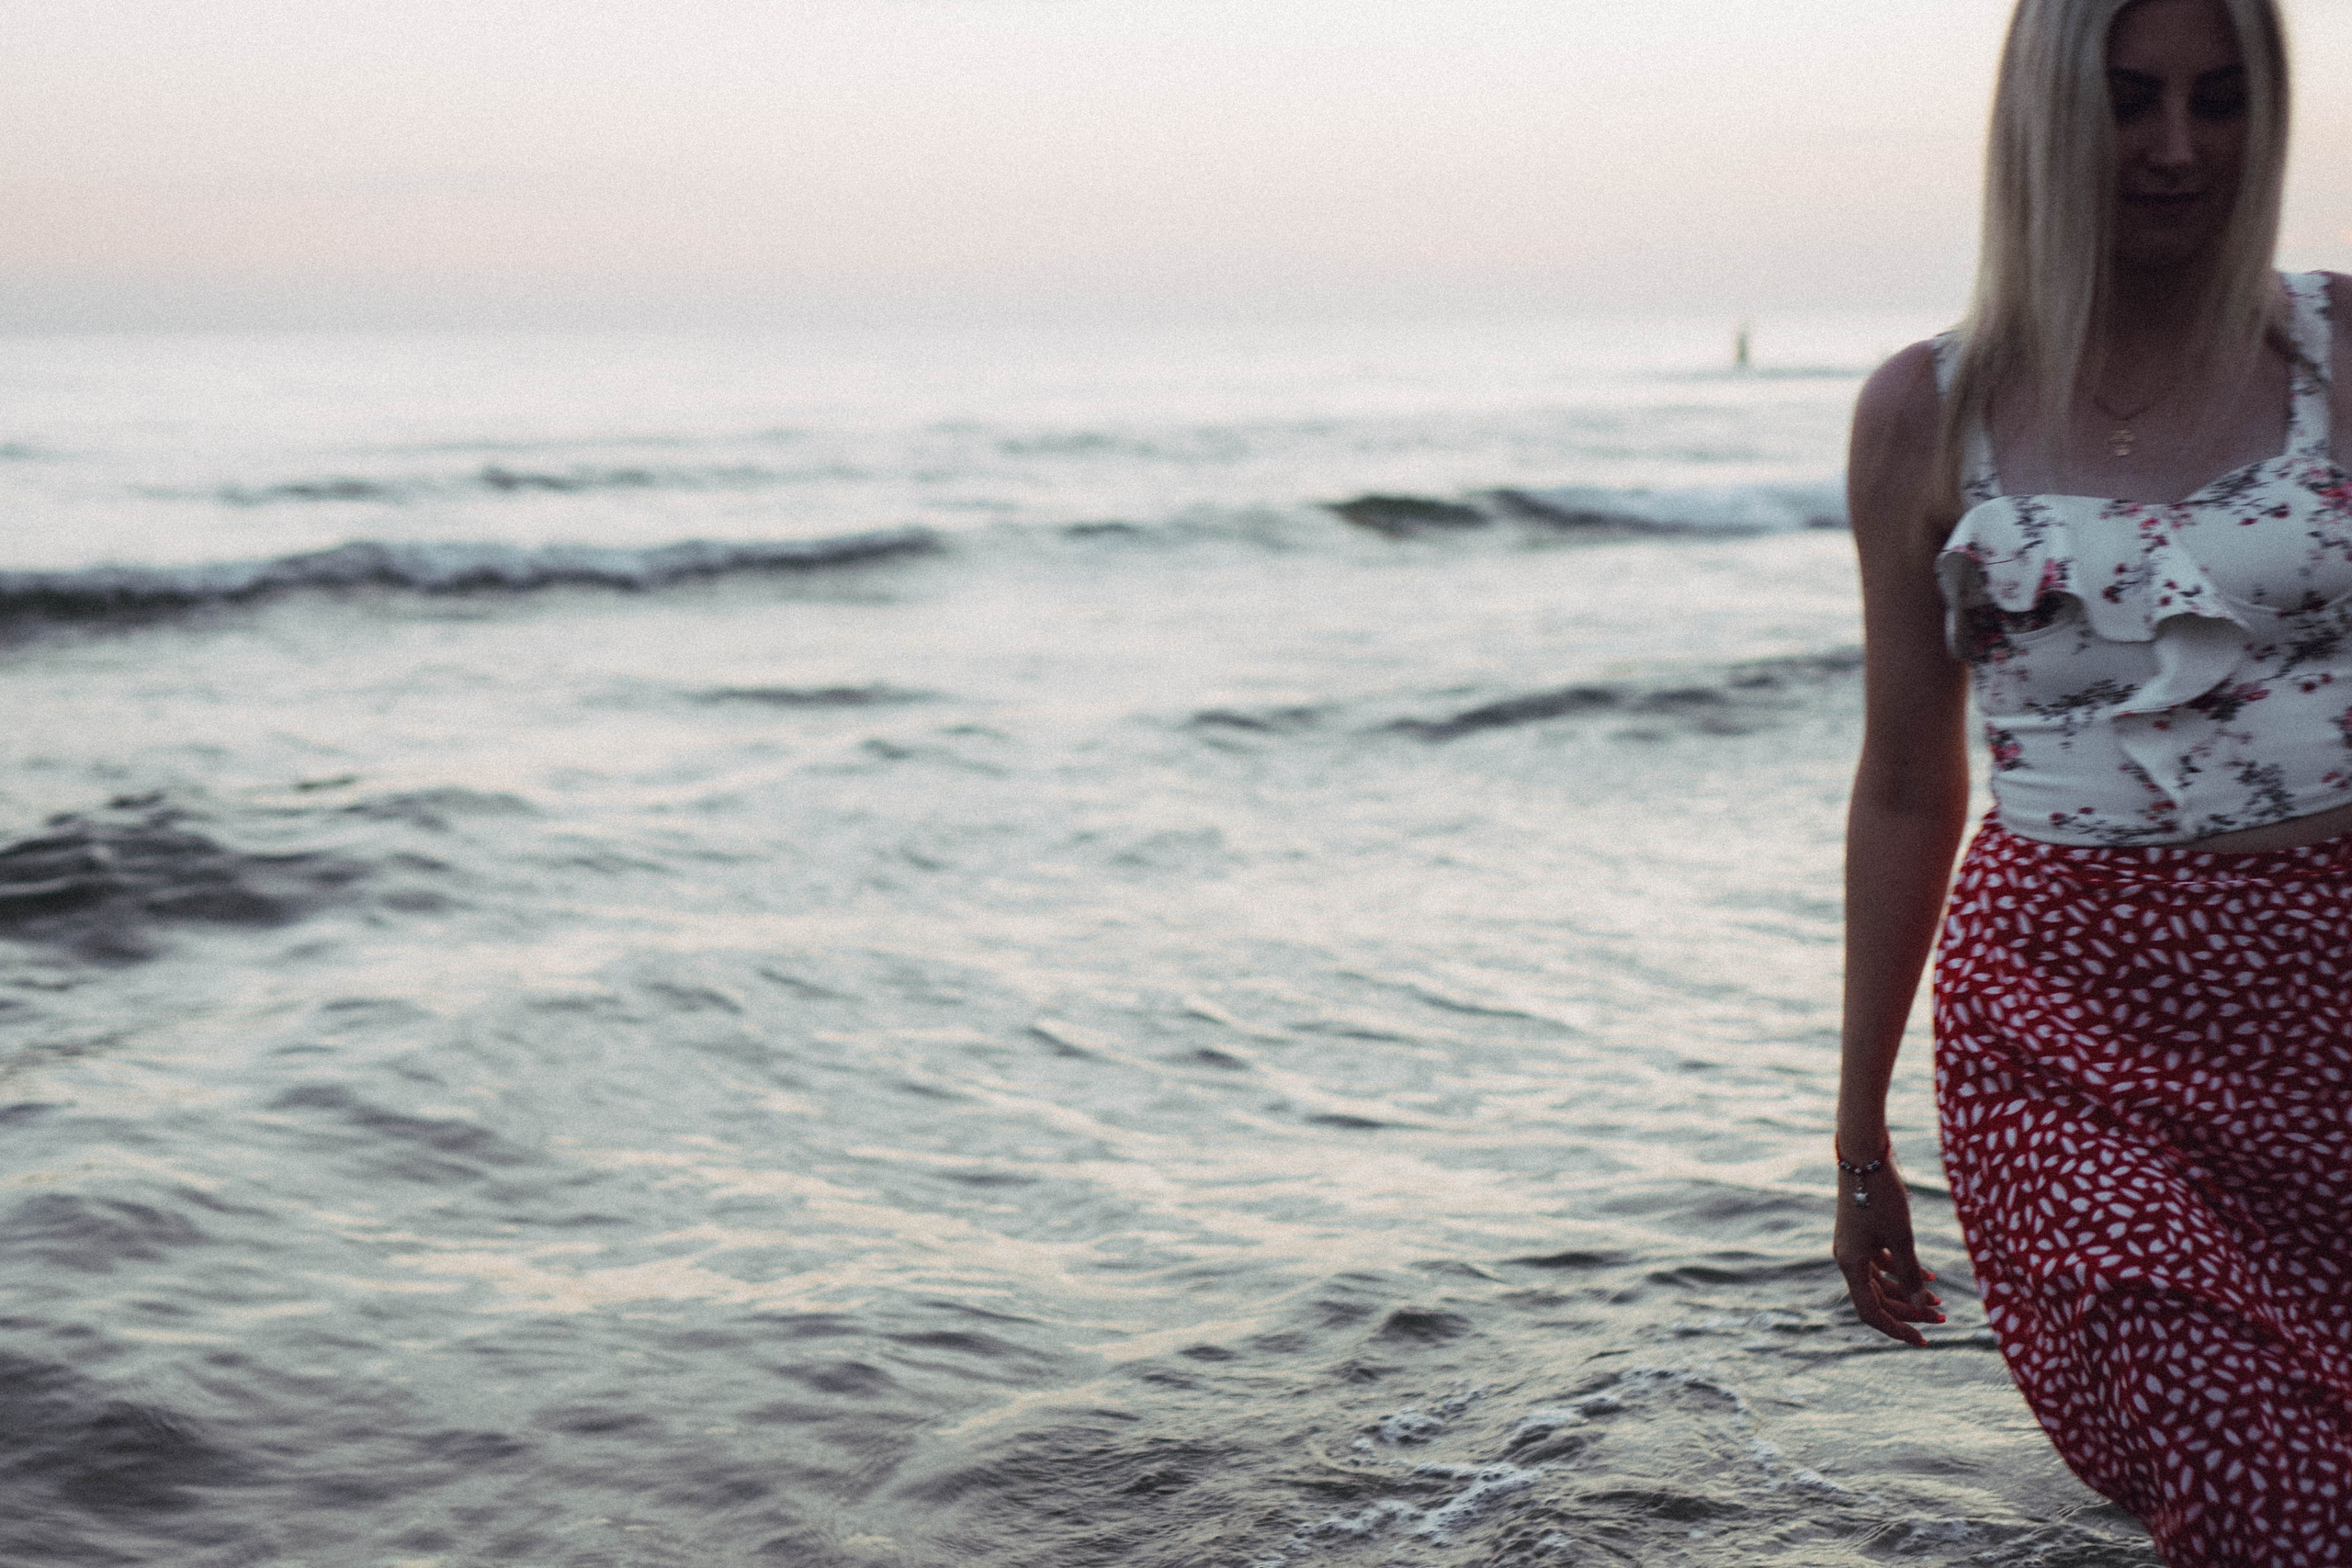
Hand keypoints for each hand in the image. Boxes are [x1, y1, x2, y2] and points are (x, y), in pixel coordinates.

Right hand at [1832, 1158, 1943, 1345]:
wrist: (1864, 1156)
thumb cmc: (1881, 1196)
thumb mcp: (1901, 1238)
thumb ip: (1910, 1273)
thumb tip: (1921, 1303)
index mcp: (1850, 1264)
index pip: (1871, 1312)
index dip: (1897, 1329)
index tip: (1923, 1340)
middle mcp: (1849, 1259)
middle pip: (1878, 1299)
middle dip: (1910, 1310)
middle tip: (1942, 1318)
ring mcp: (1855, 1246)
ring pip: (1882, 1282)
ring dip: (1909, 1292)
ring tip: (1941, 1300)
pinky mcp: (1862, 1233)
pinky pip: (1882, 1262)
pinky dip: (1904, 1271)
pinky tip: (1930, 1276)